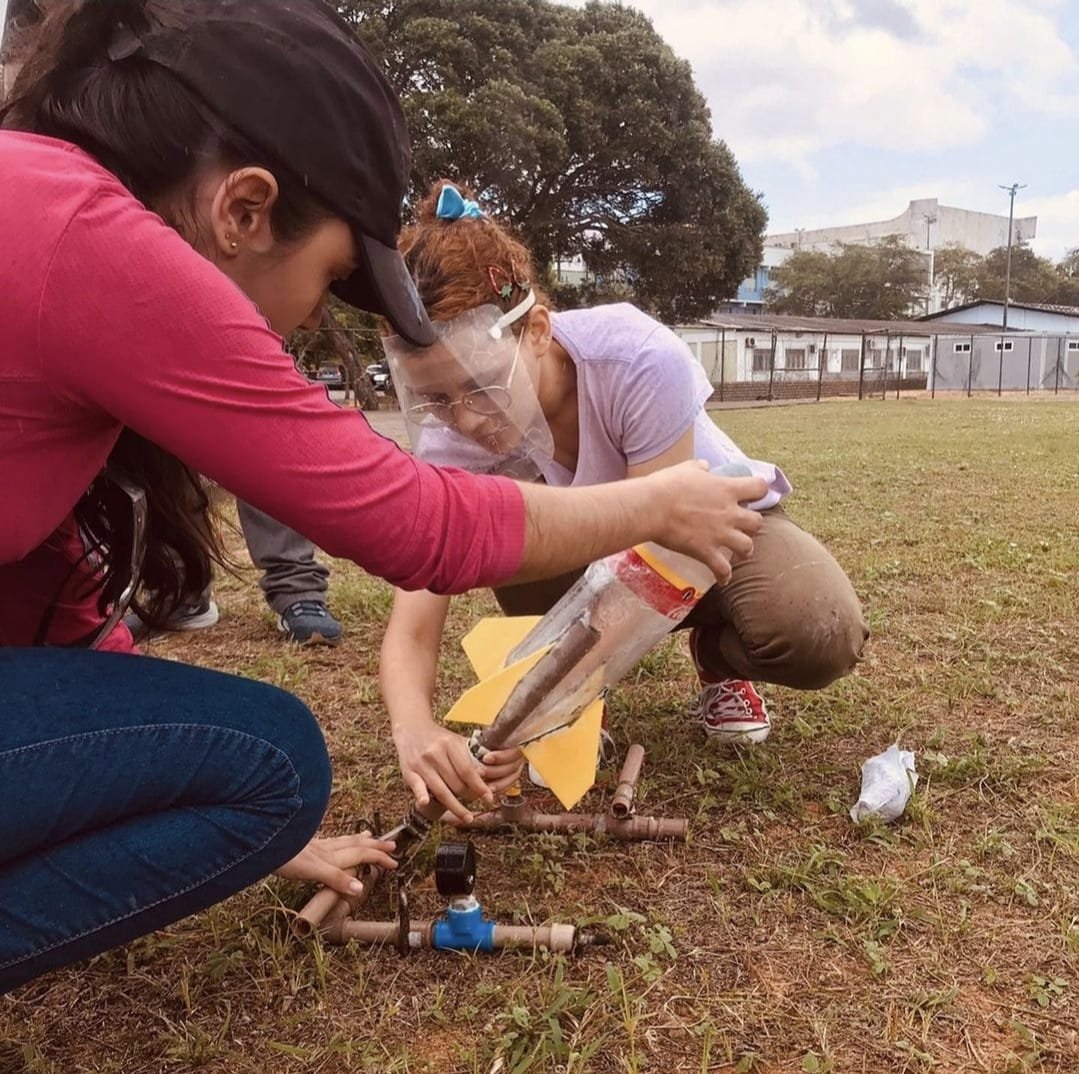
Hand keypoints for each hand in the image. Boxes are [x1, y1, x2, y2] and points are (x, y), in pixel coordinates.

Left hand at [274, 833, 396, 897]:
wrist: (263, 841)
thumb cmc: (284, 857)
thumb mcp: (312, 871)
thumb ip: (336, 878)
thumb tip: (359, 888)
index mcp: (331, 854)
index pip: (361, 854)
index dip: (379, 857)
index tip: (394, 862)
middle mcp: (326, 848)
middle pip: (356, 844)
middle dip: (375, 845)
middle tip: (391, 846)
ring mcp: (316, 846)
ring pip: (344, 841)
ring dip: (360, 840)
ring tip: (369, 836)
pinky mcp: (305, 847)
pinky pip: (330, 842)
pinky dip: (340, 841)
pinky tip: (334, 842)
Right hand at [395, 720, 522, 821]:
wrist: (411, 728)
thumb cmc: (438, 738)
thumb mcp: (456, 740)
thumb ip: (470, 755)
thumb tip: (486, 773)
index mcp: (450, 744)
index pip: (467, 770)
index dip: (479, 786)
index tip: (489, 797)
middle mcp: (435, 753)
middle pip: (456, 783)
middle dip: (469, 797)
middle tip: (477, 804)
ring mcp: (421, 763)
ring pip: (441, 790)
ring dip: (455, 807)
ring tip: (467, 817)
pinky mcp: (409, 772)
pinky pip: (417, 786)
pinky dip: (422, 795)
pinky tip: (427, 803)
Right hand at [643, 461, 766, 582]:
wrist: (651, 508)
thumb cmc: (666, 485)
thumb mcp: (686, 468)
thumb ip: (700, 467)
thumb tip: (706, 466)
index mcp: (727, 489)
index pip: (759, 488)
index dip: (759, 491)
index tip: (753, 494)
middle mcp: (729, 513)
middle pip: (757, 522)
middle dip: (752, 525)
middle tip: (741, 526)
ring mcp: (720, 534)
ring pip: (747, 547)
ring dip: (745, 550)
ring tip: (738, 552)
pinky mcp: (706, 552)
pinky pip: (723, 570)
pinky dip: (724, 576)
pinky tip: (723, 579)